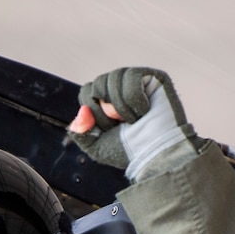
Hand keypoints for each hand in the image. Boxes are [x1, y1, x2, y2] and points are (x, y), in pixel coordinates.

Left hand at [67, 67, 197, 180]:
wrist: (155, 156)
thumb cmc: (131, 152)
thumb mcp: (96, 146)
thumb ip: (80, 131)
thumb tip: (83, 110)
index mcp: (106, 101)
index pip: (87, 91)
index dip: (93, 111)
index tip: (108, 128)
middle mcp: (120, 88)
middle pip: (98, 83)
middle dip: (106, 110)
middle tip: (122, 125)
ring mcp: (138, 81)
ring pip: (114, 78)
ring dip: (121, 107)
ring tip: (135, 120)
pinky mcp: (154, 78)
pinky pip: (131, 77)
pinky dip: (134, 99)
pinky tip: (144, 111)